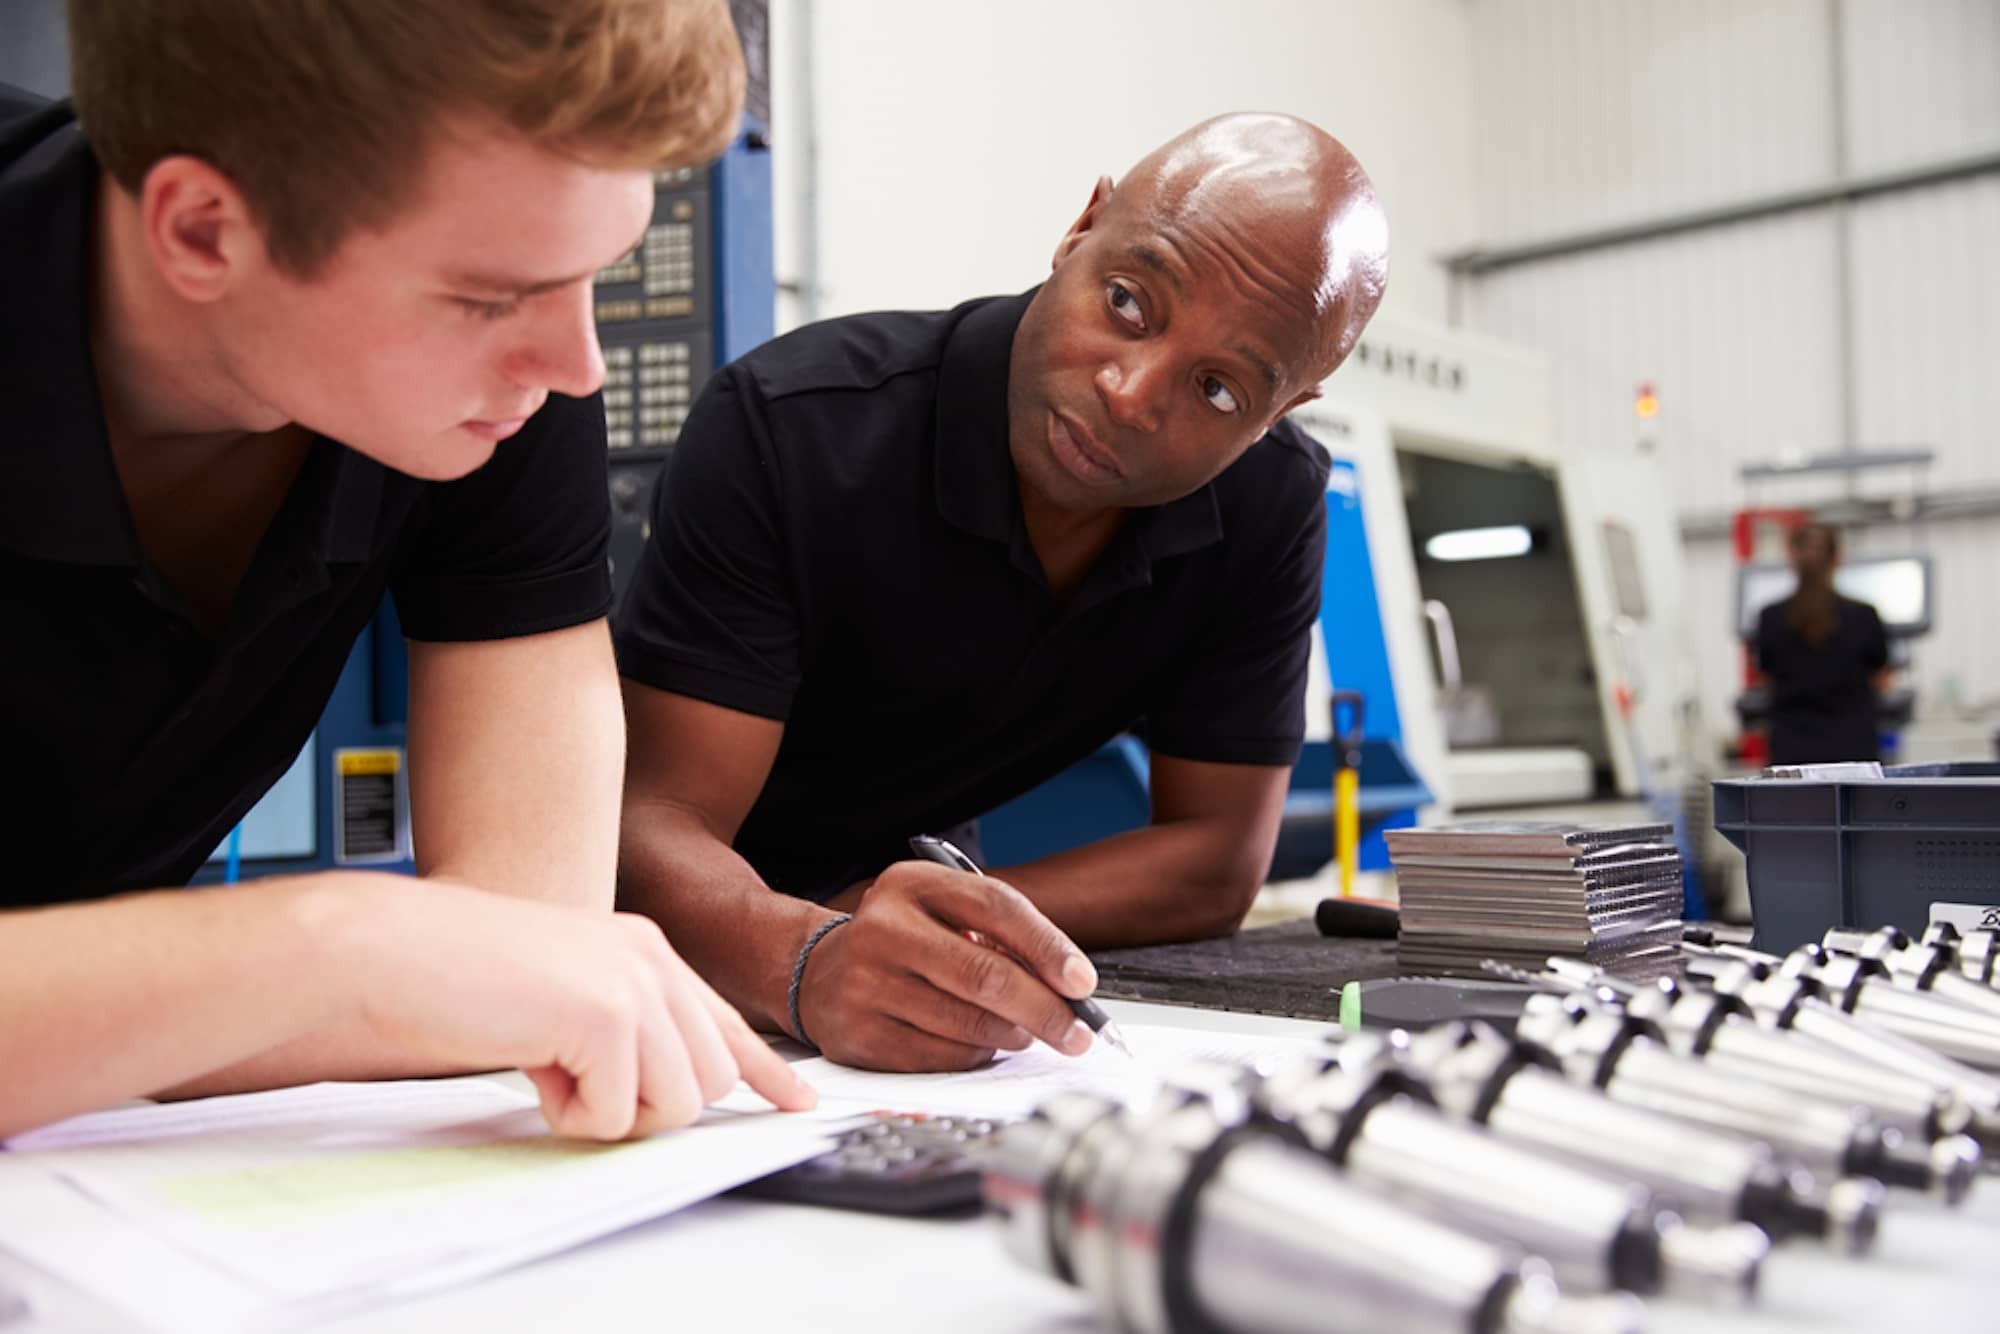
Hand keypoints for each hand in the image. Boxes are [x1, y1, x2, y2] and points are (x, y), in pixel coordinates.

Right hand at [336, 877, 817, 1138]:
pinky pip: (619, 1114)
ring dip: (610, 1112)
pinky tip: (533, 1067)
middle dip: (648, 1106)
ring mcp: (634, 983)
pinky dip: (571, 1113)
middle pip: (710, 1080)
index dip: (765, 1071)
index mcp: (643, 950)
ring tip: (552, 1070)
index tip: (799, 1105)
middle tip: (577, 1083)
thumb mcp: (560, 996)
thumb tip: (662, 1091)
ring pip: (678, 1104)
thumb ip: (617, 1028)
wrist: (394, 952)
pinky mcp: (606, 1016)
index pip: (724, 1022)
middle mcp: (651, 960)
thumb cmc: (459, 979)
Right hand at [794, 860, 1098, 1070]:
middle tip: (1079, 1032)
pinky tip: (984, 1045)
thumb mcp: (940, 910)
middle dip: (1045, 1009)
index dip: (1048, 947)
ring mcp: (866, 984)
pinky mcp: (860, 1035)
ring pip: (968, 1023)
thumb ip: (998, 933)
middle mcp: (882, 929)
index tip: (1082, 982)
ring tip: (1030, 1032)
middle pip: (985, 975)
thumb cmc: (902, 941)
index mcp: (910, 884)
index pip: (995, 908)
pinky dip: (977, 1055)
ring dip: (1015, 1035)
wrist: (816, 972)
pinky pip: (942, 1056)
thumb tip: (1066, 984)